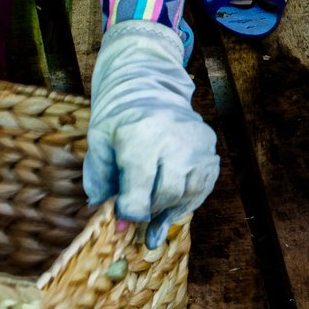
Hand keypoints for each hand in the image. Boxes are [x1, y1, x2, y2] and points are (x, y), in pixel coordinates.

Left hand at [84, 20, 219, 229]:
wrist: (149, 88)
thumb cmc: (119, 121)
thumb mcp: (99, 144)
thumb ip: (100, 182)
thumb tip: (110, 219)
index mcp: (140, 139)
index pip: (139, 193)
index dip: (129, 213)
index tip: (122, 220)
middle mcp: (174, 141)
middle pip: (167, 195)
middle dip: (150, 212)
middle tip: (138, 216)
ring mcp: (197, 145)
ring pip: (189, 194)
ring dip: (171, 211)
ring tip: (155, 217)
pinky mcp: (210, 149)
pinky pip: (203, 187)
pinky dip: (188, 201)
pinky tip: (172, 204)